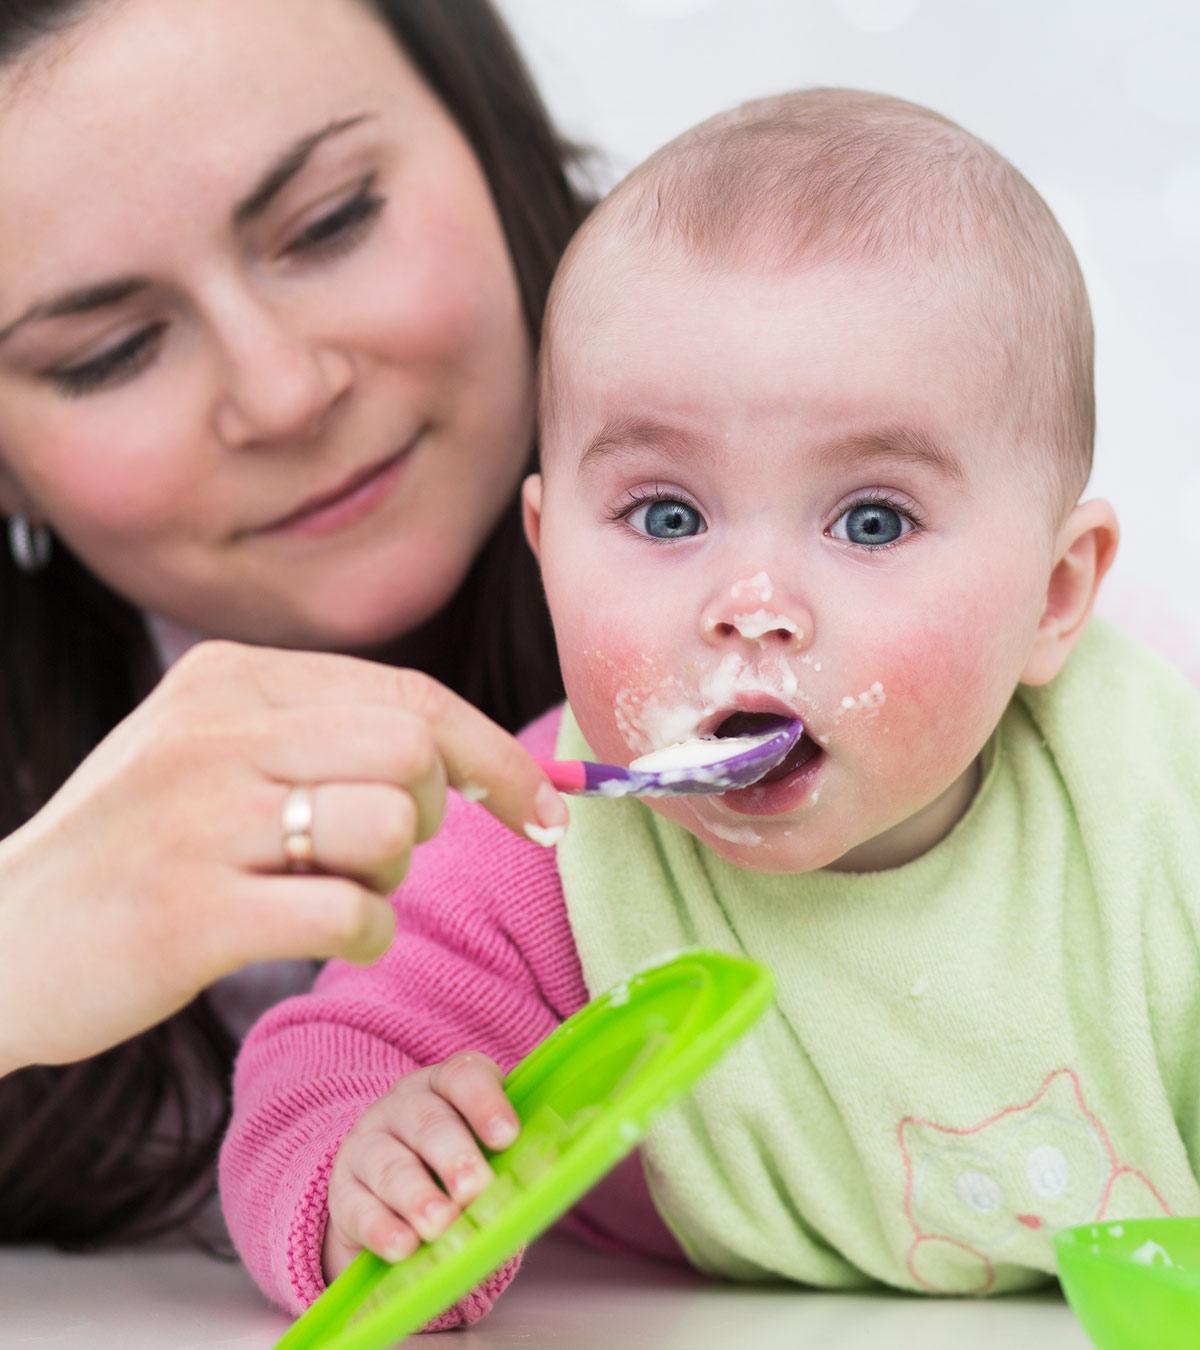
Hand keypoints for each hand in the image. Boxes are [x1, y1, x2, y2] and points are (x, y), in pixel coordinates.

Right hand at [0, 642, 566, 1073]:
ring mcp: (201, 819)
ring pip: (390, 830)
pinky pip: (352, 916)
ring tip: (331, 894)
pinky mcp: (192, 911)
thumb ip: (315, 732)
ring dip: (390, 881)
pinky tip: (316, 937)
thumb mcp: (206, 752)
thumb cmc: (131, 851)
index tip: (542, 806)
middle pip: (413, 751)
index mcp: (227, 679)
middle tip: (380, 855)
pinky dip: (364, 936)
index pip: (410, 693)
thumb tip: (458, 756)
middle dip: (430, 815)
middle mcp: (216, 732)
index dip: (493, 754)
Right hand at [323, 1052, 519, 1279]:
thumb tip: (547, 1176)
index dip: (486, 1103)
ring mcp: (368, 1146)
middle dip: (454, 1156)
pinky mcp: (343, 1192)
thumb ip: (511, 1160)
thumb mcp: (482, 1151)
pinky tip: (403, 1247)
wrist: (382, 1188)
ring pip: (392, 1166)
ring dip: (418, 1196)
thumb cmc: (452, 1166)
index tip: (507, 1136)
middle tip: (475, 1188)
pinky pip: (360, 1208)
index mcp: (445, 1086)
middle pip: (428, 1123)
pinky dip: (383, 1229)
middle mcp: (403, 1107)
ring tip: (441, 1223)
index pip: (464, 1077)